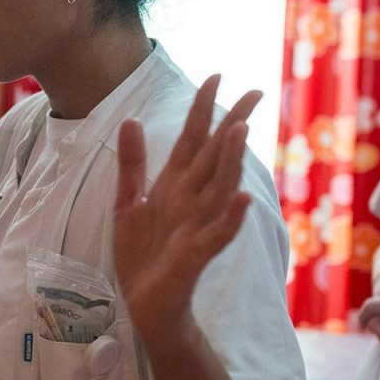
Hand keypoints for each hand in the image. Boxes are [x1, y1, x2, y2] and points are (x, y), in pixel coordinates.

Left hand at [114, 76, 261, 333]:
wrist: (145, 303)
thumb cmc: (142, 254)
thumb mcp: (126, 203)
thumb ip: (131, 164)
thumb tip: (131, 119)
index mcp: (173, 186)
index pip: (191, 140)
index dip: (202, 110)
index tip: (215, 76)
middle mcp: (190, 200)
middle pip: (213, 157)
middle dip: (232, 124)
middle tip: (254, 92)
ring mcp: (197, 226)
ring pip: (219, 188)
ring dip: (230, 161)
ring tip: (240, 130)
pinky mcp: (196, 255)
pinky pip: (218, 234)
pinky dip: (231, 218)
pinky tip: (244, 198)